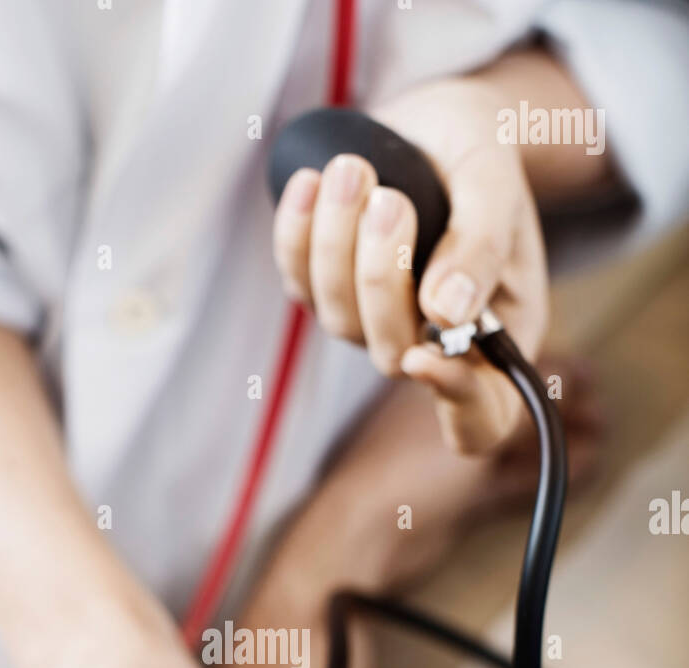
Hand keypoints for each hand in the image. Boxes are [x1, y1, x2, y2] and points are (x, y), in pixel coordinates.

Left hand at [272, 76, 547, 453]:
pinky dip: (297, 234)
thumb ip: (480, 247)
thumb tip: (445, 313)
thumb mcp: (496, 188)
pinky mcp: (330, 293)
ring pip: (340, 320)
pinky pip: (299, 284)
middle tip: (390, 201)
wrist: (439, 125)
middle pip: (394, 355)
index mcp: (497, 338)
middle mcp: (434, 344)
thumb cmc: (480, 161)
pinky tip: (311, 182)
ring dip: (336, 244)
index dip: (454, 402)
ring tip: (352, 170)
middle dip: (381, 278)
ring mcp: (376, 324)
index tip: (426, 355)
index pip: (481, 415)